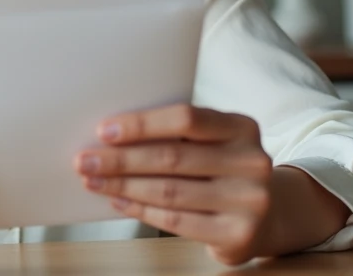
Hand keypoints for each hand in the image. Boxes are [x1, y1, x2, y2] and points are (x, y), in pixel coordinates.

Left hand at [76, 104, 273, 265]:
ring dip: (122, 185)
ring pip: (169, 191)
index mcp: (243, 127)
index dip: (142, 124)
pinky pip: (176, 220)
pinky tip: (117, 200)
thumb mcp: (214, 140)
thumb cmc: (223, 168)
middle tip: (85, 159)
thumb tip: (111, 134)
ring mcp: (249, 201)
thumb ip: (178, 134)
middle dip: (121, 159)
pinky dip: (140, 209)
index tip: (104, 130)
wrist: (267, 214)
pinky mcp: (237, 234)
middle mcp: (251, 162)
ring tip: (93, 180)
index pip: (186, 118)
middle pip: (172, 157)